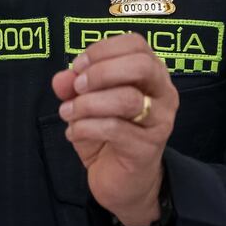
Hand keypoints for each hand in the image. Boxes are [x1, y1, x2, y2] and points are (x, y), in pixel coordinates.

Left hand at [51, 32, 177, 225]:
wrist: (122, 181)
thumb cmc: (108, 133)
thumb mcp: (85, 103)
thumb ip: (73, 86)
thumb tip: (62, 78)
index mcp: (151, 73)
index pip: (136, 43)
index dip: (102, 49)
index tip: (77, 66)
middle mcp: (163, 93)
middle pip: (141, 64)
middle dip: (102, 71)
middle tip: (77, 87)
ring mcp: (159, 121)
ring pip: (127, 99)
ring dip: (88, 103)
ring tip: (68, 112)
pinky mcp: (147, 148)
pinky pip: (115, 129)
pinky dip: (85, 127)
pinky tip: (73, 133)